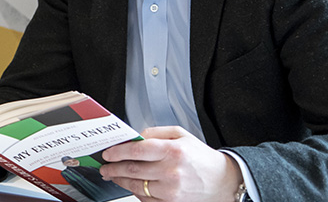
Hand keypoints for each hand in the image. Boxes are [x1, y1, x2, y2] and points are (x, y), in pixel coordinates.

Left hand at [99, 126, 241, 201]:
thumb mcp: (181, 135)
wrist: (223, 181)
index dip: (118, 152)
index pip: (138, 150)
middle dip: (114, 168)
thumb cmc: (201, 158)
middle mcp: (172, 172)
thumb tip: (133, 137)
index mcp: (173, 151)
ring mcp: (172, 190)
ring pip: (136, 186)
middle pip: (133, 170)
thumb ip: (154, 133)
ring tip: (113, 175)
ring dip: (120, 180)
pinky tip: (131, 185)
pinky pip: (145, 199)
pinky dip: (135, 192)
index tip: (108, 153)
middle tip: (105, 166)